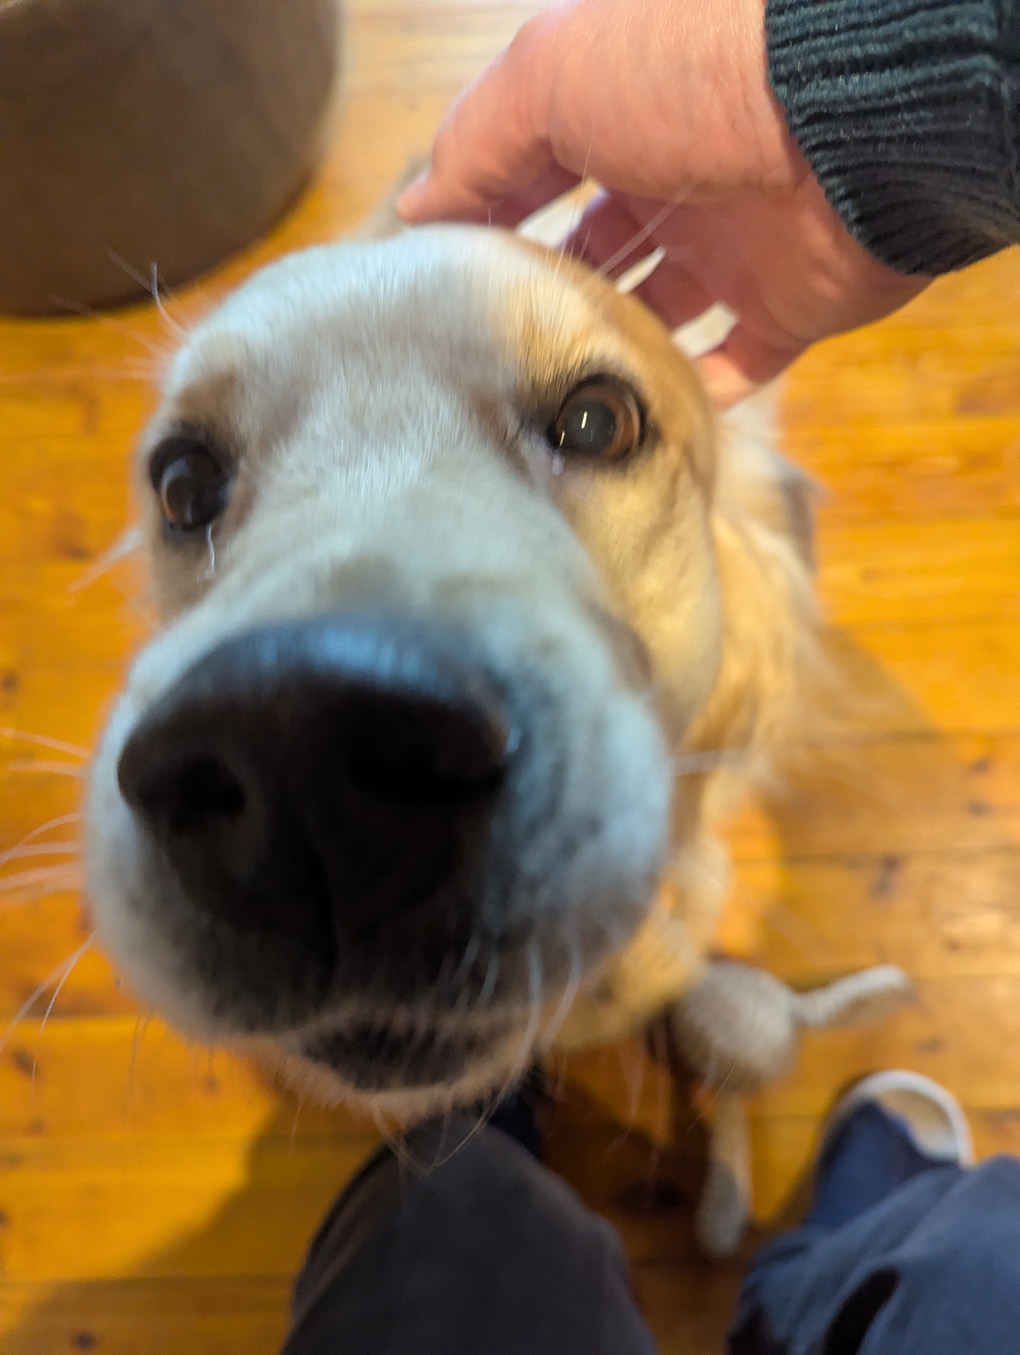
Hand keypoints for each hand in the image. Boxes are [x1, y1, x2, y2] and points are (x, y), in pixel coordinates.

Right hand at [398, 0, 927, 403]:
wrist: (849, 127)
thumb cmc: (694, 80)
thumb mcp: (552, 77)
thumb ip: (478, 142)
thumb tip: (418, 207)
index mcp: (626, 109)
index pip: (539, 169)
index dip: (489, 214)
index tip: (441, 274)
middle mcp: (681, 175)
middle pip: (597, 246)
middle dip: (547, 287)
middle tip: (493, 341)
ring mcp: (739, 245)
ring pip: (660, 310)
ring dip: (611, 342)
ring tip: (554, 386)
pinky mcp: (791, 306)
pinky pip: (735, 364)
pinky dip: (690, 392)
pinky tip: (636, 413)